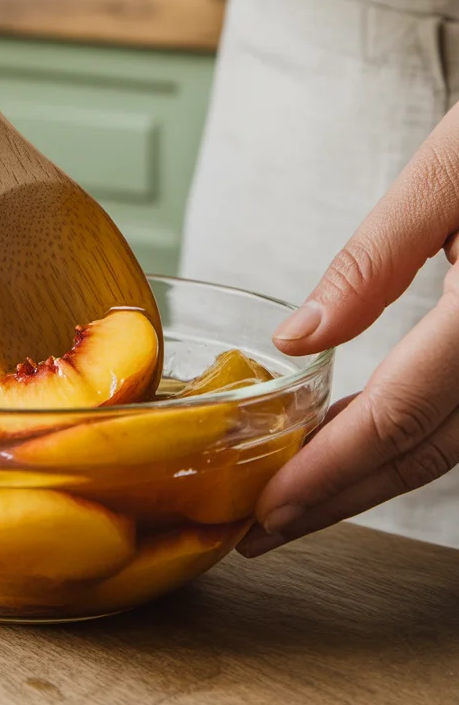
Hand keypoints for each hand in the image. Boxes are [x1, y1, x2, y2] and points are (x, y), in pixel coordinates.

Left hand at [239, 102, 458, 555]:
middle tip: (264, 533)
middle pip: (427, 452)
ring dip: (374, 478)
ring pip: (454, 445)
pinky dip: (413, 439)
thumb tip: (299, 339)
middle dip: (341, 498)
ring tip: (300, 496)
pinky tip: (364, 439)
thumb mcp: (448, 171)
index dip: (329, 471)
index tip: (266, 513)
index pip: (401, 414)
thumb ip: (375, 260)